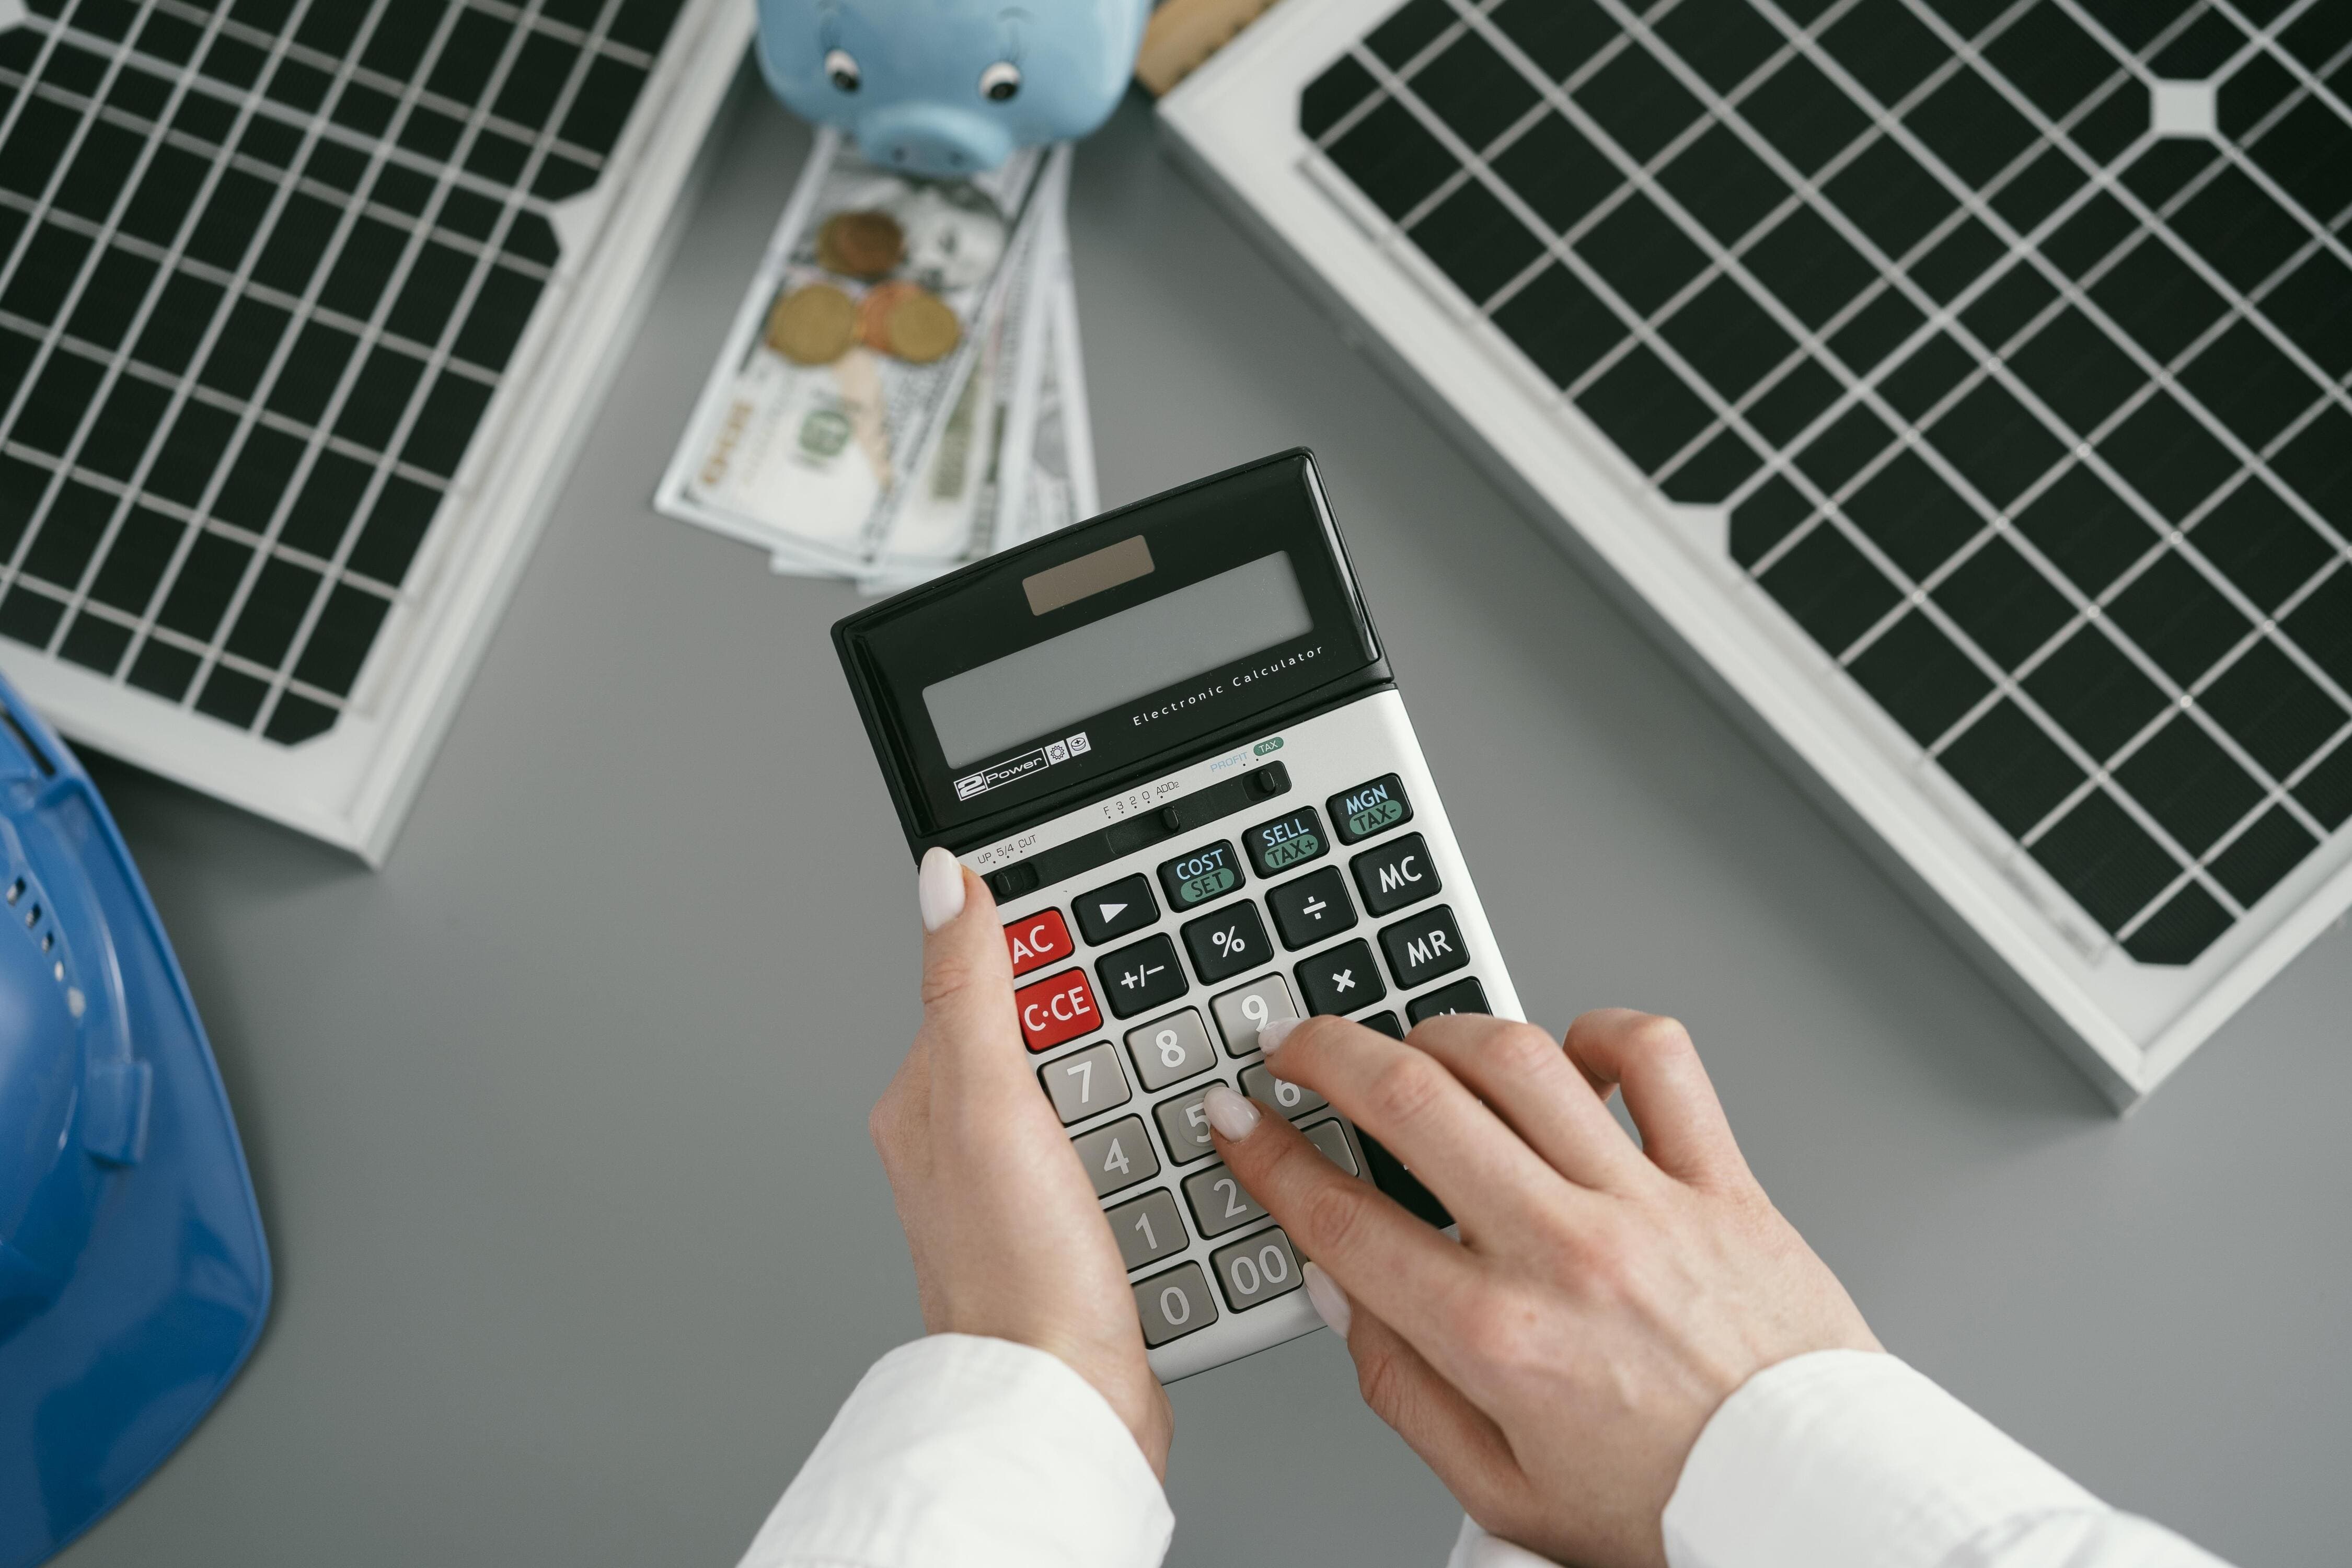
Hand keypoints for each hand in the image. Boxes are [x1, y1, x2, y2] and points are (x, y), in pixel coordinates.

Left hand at [869, 848, 1171, 1473]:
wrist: (1069, 1406)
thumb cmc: (1016, 1273)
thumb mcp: (987, 1101)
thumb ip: (967, 986)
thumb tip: (943, 877)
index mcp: (926, 1097)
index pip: (988, 980)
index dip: (1054, 951)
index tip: (1112, 941)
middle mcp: (966, 1141)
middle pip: (1055, 1035)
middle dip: (1116, 1035)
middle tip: (1147, 1056)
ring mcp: (1026, 1189)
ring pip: (1104, 1095)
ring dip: (1149, 1098)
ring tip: (1168, 1120)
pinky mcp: (1080, 1231)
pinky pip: (1136, 1159)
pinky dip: (1166, 1155)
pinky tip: (1183, 1165)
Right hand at [1203, 1009, 1875, 1567]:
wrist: (1809, 1508)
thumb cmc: (1669, 1505)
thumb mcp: (1500, 1490)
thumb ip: (1402, 1389)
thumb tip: (1340, 1293)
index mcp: (1497, 1340)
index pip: (1342, 1218)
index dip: (1270, 1158)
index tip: (1241, 1123)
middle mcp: (1564, 1254)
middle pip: (1412, 1102)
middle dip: (1326, 1054)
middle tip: (1296, 1047)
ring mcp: (1647, 1205)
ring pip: (1519, 1059)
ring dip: (1442, 1031)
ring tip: (1414, 1044)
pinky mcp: (1722, 1181)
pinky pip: (1659, 1060)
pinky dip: (1604, 1032)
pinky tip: (1569, 1054)